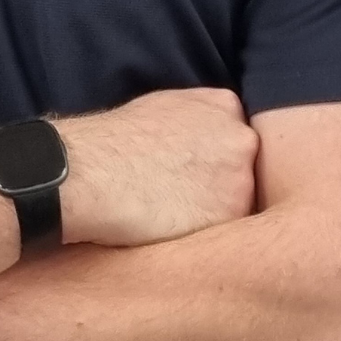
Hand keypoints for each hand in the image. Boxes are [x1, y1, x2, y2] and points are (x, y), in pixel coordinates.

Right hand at [55, 87, 258, 246]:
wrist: (93, 172)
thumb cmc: (116, 140)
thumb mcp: (164, 105)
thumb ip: (199, 116)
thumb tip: (206, 133)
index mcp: (224, 106)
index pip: (238, 136)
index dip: (216, 158)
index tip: (192, 169)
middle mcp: (241, 140)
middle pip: (247, 170)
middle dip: (222, 184)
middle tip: (184, 194)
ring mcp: (240, 181)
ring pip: (241, 204)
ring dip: (217, 213)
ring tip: (176, 213)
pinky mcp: (230, 220)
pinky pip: (229, 234)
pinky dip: (208, 236)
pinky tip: (176, 228)